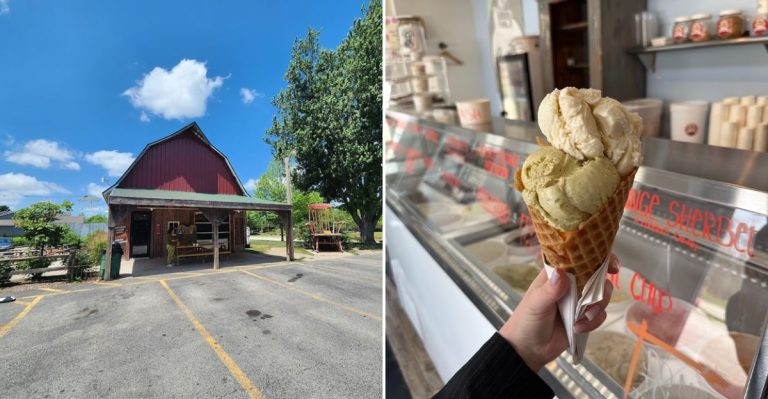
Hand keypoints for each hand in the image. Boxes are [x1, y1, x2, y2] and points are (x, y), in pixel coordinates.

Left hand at [499, 254, 619, 371]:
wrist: (528, 350)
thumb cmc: (527, 321)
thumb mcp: (536, 303)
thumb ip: (550, 290)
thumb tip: (561, 272)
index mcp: (557, 275)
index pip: (579, 260)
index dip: (598, 259)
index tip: (611, 266)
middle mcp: (570, 286)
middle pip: (598, 278)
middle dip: (601, 290)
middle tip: (594, 301)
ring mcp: (578, 302)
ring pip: (602, 297)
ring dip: (597, 308)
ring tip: (583, 319)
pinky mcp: (584, 319)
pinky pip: (600, 316)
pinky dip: (593, 322)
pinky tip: (578, 328)